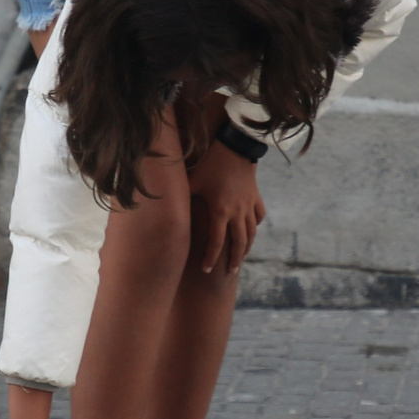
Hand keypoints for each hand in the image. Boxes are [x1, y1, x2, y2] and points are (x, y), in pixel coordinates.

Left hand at [188, 140, 264, 273]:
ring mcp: (249, 205)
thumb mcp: (192, 180)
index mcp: (220, 211)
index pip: (216, 242)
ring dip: (246, 248)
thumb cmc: (210, 163)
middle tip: (229, 273)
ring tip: (241, 258)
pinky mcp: (256, 196)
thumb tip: (159, 205)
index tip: (205, 270)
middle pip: (238, 243)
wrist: (236, 146)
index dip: (211, 257)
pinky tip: (252, 230)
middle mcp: (237, 212)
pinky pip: (259, 215)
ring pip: (251, 233)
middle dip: (233, 260)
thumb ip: (179, 195)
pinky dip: (255, 225)